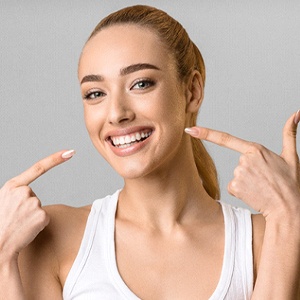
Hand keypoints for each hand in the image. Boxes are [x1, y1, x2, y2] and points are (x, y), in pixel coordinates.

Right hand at [0, 150, 74, 259]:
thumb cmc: (0, 223)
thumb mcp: (3, 201)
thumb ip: (15, 193)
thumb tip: (27, 194)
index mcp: (12, 186)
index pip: (38, 168)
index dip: (55, 159)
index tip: (70, 152)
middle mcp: (24, 192)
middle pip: (34, 196)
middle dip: (27, 207)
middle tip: (14, 218)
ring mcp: (34, 203)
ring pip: (39, 208)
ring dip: (31, 216)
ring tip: (17, 224)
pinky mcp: (42, 216)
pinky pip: (44, 218)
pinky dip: (37, 224)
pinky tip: (26, 230)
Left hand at [185, 112, 299, 218]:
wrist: (289, 208)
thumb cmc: (291, 183)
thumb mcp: (292, 156)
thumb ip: (290, 133)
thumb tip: (296, 113)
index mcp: (255, 150)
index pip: (226, 138)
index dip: (206, 133)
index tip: (190, 130)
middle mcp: (243, 160)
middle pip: (239, 163)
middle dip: (250, 170)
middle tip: (266, 179)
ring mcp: (238, 174)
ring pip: (236, 175)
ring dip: (247, 181)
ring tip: (262, 187)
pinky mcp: (234, 186)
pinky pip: (233, 186)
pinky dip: (242, 190)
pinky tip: (255, 193)